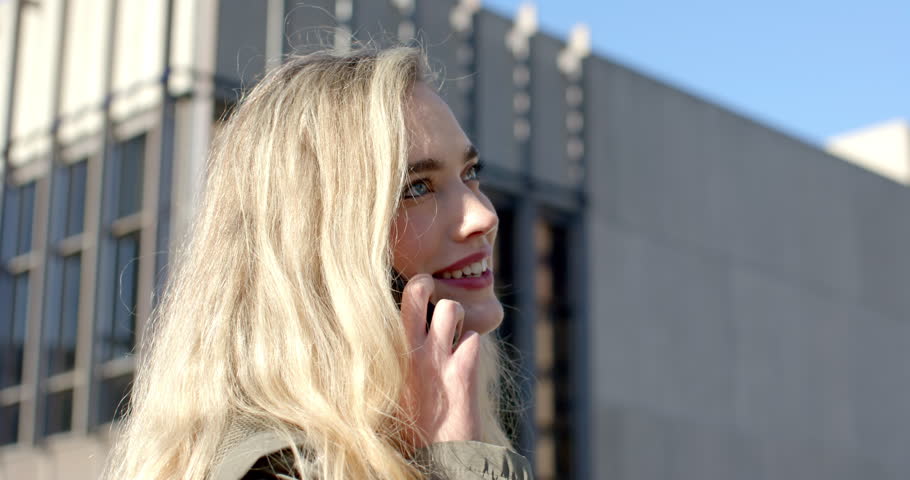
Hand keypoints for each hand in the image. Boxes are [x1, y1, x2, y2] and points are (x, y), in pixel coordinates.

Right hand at [400, 274, 481, 447]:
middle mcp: (411, 351)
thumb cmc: (407, 428)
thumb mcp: (385, 393)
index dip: (403, 293)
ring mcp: (438, 358)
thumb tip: (380, 345)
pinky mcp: (464, 370)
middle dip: (425, 285)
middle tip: (430, 293)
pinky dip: (472, 346)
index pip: (392, 306)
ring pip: (451, 308)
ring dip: (456, 316)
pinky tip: (465, 361)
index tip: (409, 297)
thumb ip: (386, 364)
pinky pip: (473, 338)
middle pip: (417, 292)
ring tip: (452, 332)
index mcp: (388, 355)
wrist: (434, 458)